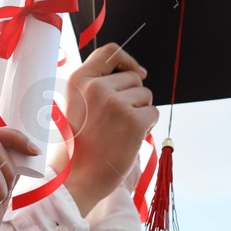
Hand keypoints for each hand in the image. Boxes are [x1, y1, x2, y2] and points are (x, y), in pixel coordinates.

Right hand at [58, 43, 157, 214]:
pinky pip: (153, 113)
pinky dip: (147, 126)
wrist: (77, 178)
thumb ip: (98, 86)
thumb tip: (137, 72)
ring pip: (146, 95)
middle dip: (134, 96)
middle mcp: (97, 87)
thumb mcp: (78, 104)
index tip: (137, 72)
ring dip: (140, 112)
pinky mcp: (134, 121)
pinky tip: (129, 139)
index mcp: (79, 80)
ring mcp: (116, 103)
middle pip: (133, 78)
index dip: (127, 60)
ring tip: (120, 131)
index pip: (110, 51)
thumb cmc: (80, 145)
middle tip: (117, 121)